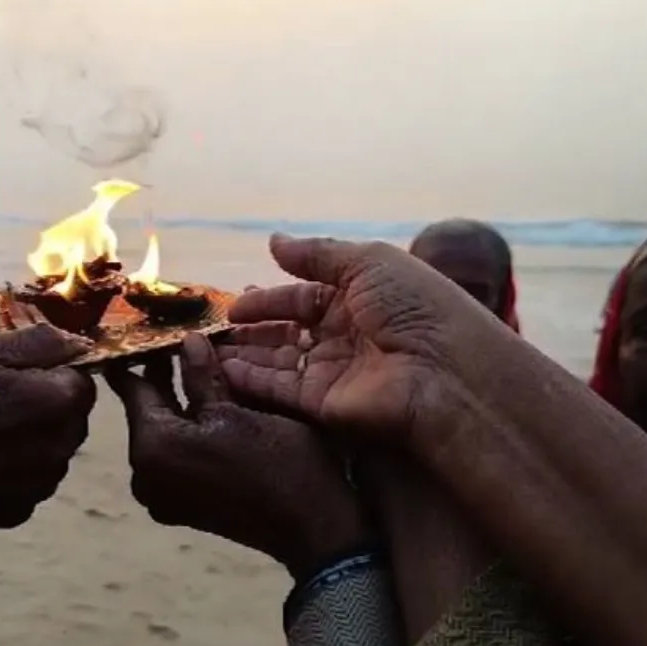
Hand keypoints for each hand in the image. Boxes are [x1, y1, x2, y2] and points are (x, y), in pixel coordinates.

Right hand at [0, 324, 96, 527]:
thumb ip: (38, 342)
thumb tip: (77, 341)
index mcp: (57, 401)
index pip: (80, 377)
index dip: (47, 370)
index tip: (9, 373)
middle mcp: (60, 447)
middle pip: (69, 416)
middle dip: (42, 404)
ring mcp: (40, 485)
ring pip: (51, 450)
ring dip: (29, 438)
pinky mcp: (17, 512)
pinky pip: (28, 481)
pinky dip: (11, 470)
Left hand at [106, 334, 372, 579]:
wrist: (312, 528)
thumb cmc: (278, 461)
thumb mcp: (238, 409)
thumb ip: (202, 375)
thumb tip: (186, 340)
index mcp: (151, 447)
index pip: (131, 387)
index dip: (139, 354)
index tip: (143, 327)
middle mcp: (144, 474)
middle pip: (147, 412)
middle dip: (162, 376)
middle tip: (177, 337)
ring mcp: (162, 494)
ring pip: (163, 433)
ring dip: (177, 402)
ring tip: (197, 364)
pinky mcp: (181, 505)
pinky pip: (175, 455)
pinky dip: (187, 430)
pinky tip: (209, 405)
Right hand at [215, 233, 514, 441]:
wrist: (443, 369)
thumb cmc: (414, 305)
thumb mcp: (369, 262)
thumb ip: (317, 254)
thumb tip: (273, 240)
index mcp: (360, 299)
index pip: (305, 298)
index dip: (270, 300)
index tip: (234, 304)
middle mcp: (345, 336)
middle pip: (288, 333)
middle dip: (253, 330)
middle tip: (214, 328)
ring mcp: (334, 372)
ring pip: (278, 362)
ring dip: (243, 355)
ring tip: (204, 348)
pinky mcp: (322, 405)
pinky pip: (279, 390)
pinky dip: (249, 380)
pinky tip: (219, 368)